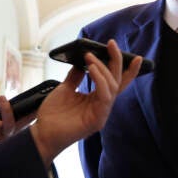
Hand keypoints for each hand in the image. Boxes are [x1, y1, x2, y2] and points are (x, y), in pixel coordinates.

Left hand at [0, 95, 26, 158]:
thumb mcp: (7, 128)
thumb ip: (16, 118)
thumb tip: (28, 104)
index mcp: (15, 134)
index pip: (26, 125)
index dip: (31, 116)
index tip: (35, 106)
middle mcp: (6, 139)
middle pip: (9, 125)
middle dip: (6, 110)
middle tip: (1, 96)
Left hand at [30, 39, 141, 164]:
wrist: (42, 133)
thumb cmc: (53, 115)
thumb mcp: (64, 89)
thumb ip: (75, 77)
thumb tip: (81, 63)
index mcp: (96, 99)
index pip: (115, 82)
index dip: (127, 70)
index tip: (135, 56)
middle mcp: (102, 105)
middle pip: (117, 81)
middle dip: (117, 61)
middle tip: (112, 44)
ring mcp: (101, 113)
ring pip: (112, 86)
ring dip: (103, 68)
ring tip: (90, 56)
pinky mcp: (98, 119)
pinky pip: (105, 96)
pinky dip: (100, 80)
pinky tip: (92, 69)